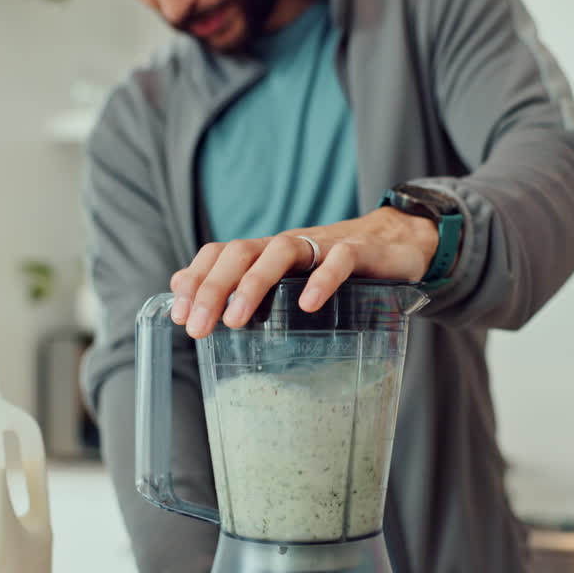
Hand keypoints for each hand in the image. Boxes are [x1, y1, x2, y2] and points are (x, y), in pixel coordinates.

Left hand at [170, 207, 438, 338]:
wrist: (397, 244)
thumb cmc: (334, 268)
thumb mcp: (286, 279)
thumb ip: (235, 281)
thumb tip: (177, 284)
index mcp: (267, 251)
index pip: (220, 253)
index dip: (196, 279)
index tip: (180, 316)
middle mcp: (288, 244)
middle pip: (241, 252)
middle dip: (214, 288)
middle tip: (198, 328)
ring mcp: (324, 244)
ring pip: (281, 251)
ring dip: (254, 284)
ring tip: (236, 321)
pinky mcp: (360, 251)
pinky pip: (339, 260)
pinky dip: (322, 280)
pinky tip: (308, 306)